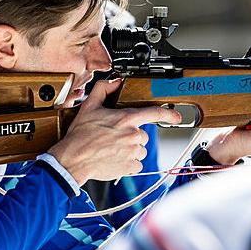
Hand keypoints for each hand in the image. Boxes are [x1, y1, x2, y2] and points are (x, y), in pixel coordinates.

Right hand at [48, 79, 181, 184]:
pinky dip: (128, 163)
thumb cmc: (80, 135)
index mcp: (126, 119)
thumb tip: (114, 82)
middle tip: (114, 137)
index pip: (154, 113)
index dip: (169, 114)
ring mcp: (133, 152)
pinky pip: (136, 164)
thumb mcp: (89, 106)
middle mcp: (133, 135)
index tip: (177, 116)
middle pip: (143, 135)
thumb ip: (103, 89)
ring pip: (140, 150)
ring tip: (112, 149)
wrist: (74, 159)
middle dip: (131, 136)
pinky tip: (114, 158)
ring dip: (130, 150)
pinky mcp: (130, 167)